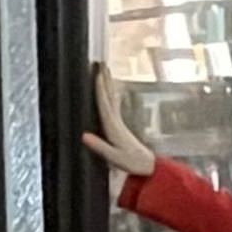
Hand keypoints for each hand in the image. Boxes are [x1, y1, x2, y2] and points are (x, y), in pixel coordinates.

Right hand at [81, 66, 156, 185]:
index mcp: (113, 127)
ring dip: (108, 84)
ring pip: (113, 99)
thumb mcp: (114, 157)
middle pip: (109, 96)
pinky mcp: (121, 127)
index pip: (104, 104)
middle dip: (105, 80)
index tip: (97, 74)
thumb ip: (99, 146)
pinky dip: (112, 96)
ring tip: (105, 71)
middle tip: (101, 64)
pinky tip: (114, 91)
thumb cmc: (131, 163)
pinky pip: (115, 106)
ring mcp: (120, 123)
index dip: (100, 89)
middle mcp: (116, 122)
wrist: (148, 167)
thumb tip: (83, 135)